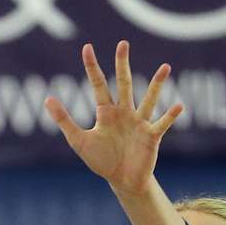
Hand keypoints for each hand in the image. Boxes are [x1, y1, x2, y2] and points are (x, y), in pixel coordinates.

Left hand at [44, 41, 182, 196]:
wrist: (122, 180)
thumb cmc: (101, 160)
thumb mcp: (79, 141)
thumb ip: (64, 120)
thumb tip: (47, 99)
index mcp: (106, 112)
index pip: (98, 84)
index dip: (92, 67)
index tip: (86, 48)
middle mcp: (124, 112)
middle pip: (123, 83)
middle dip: (121, 65)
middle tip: (122, 44)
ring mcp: (139, 122)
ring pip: (149, 99)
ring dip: (157, 84)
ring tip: (165, 67)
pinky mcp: (151, 136)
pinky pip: (161, 123)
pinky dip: (170, 116)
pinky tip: (178, 106)